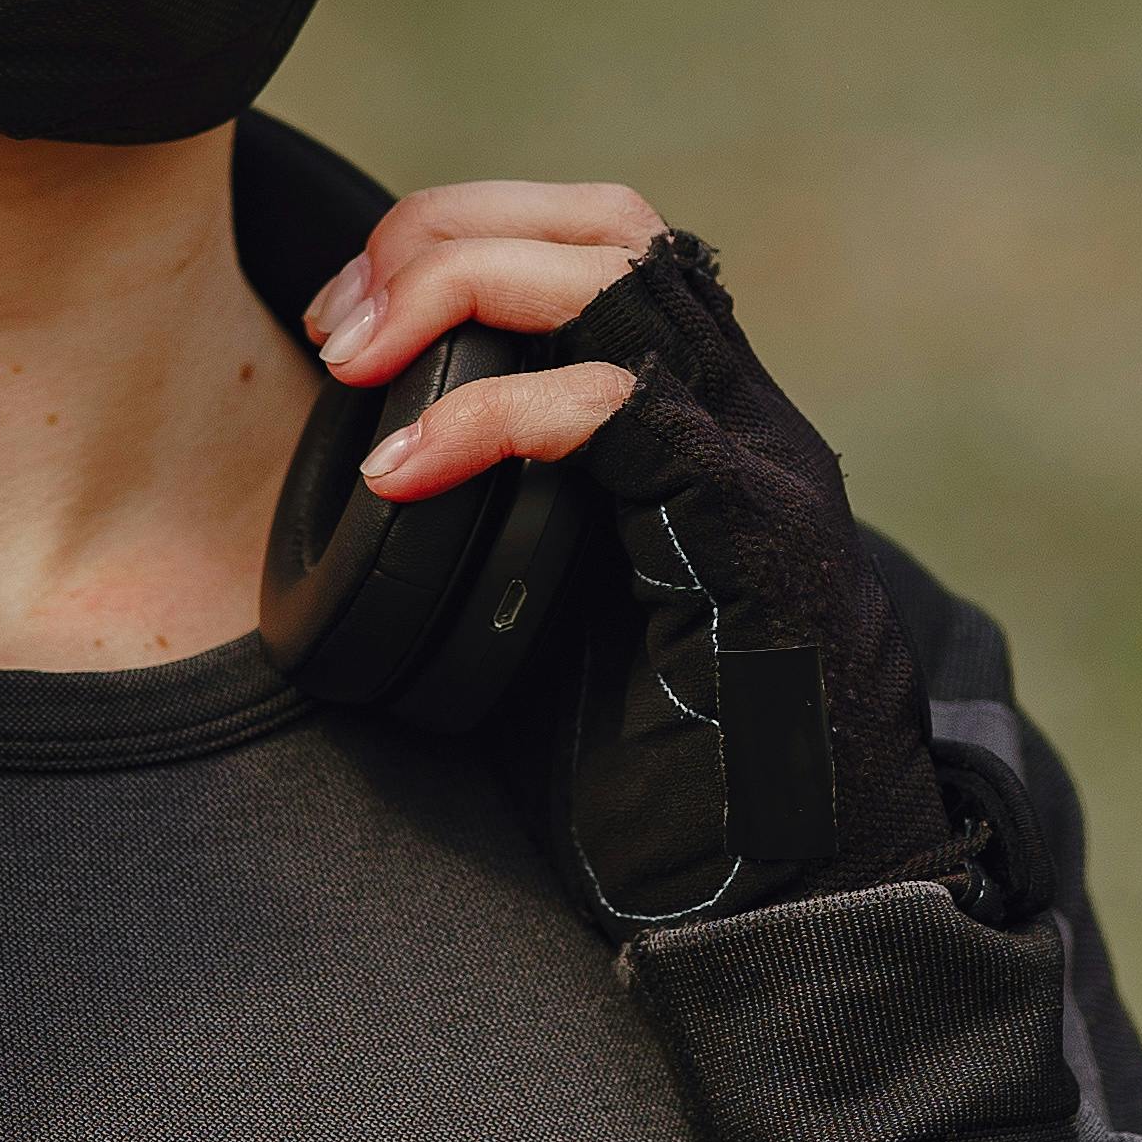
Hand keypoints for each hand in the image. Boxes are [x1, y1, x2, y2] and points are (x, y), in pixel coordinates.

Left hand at [306, 187, 970, 923]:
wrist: (805, 916)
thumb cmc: (677, 803)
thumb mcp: (552, 639)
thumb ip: (496, 546)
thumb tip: (351, 512)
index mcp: (705, 436)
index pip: (600, 249)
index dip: (461, 240)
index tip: (344, 324)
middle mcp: (745, 426)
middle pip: (606, 225)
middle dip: (446, 232)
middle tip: (336, 322)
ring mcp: (759, 470)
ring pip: (617, 277)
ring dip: (460, 285)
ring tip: (355, 355)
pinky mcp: (753, 537)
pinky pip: (616, 411)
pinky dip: (487, 416)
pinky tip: (403, 471)